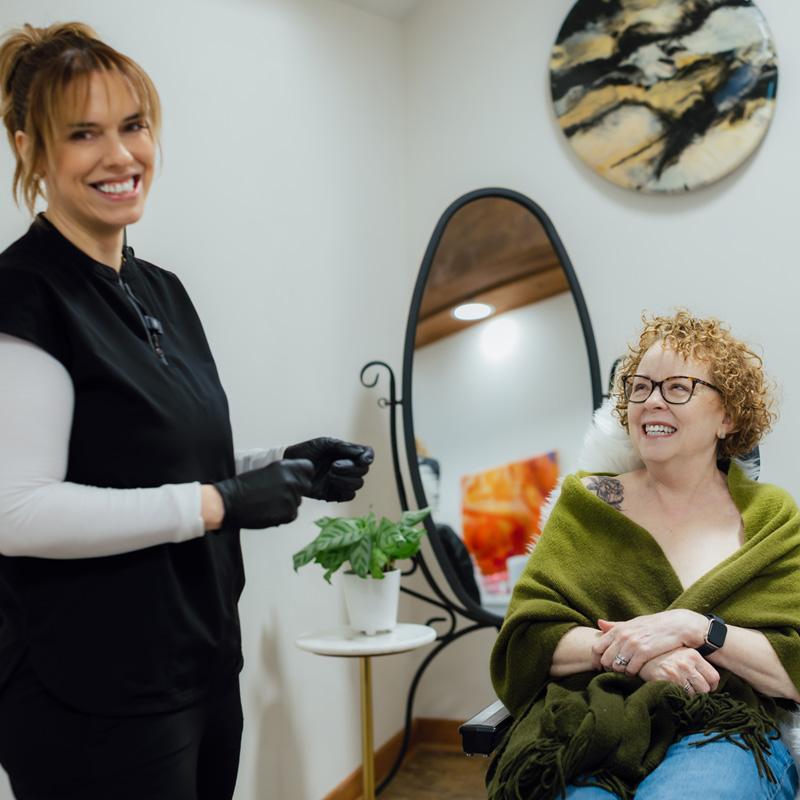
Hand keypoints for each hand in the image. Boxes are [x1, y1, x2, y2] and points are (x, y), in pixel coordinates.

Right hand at [213, 459, 313, 528]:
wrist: (229, 502)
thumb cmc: (244, 486)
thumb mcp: (268, 471)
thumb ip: (285, 473)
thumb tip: (298, 479)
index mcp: (285, 467)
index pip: (309, 469)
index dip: (303, 474)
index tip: (296, 478)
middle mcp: (291, 481)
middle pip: (306, 486)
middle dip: (296, 489)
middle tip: (278, 493)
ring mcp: (291, 498)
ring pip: (298, 501)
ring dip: (287, 503)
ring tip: (269, 502)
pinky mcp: (288, 513)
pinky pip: (292, 514)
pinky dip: (282, 514)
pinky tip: (269, 510)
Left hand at [283, 438, 373, 501]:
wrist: (290, 465)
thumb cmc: (307, 451)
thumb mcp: (324, 444)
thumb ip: (343, 447)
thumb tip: (363, 452)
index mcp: (347, 453)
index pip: (367, 455)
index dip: (368, 457)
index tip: (363, 460)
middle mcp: (347, 467)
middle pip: (364, 470)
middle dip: (351, 468)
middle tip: (333, 466)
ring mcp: (342, 481)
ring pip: (358, 484)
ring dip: (346, 479)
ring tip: (330, 474)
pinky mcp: (335, 494)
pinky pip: (350, 495)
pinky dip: (345, 489)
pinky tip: (331, 482)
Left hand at [592, 610, 706, 674]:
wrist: (676, 625)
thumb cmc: (652, 625)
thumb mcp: (632, 623)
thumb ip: (615, 626)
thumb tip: (599, 623)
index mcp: (618, 629)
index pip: (596, 647)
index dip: (595, 660)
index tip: (599, 667)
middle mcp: (623, 636)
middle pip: (605, 659)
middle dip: (608, 668)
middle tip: (615, 671)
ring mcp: (633, 644)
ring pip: (617, 666)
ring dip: (621, 672)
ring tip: (626, 672)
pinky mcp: (645, 652)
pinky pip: (631, 669)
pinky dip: (632, 674)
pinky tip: (637, 672)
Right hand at [638, 647, 719, 694]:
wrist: (641, 655)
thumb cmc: (664, 655)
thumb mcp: (682, 653)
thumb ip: (696, 663)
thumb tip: (712, 681)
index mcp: (693, 655)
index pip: (714, 677)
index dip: (712, 685)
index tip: (706, 686)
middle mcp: (686, 663)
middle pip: (706, 688)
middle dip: (700, 691)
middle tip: (692, 688)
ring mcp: (676, 672)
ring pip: (695, 694)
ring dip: (690, 695)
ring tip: (682, 688)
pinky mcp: (667, 681)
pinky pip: (682, 697)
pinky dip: (681, 697)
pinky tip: (675, 690)